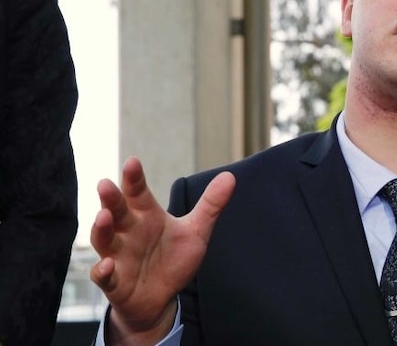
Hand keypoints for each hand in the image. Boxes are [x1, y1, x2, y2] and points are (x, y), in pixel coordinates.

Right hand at [90, 157, 234, 343]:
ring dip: (102, 228)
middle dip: (111, 199)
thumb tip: (230, 176)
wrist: (161, 299)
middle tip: (106, 184)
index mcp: (146, 216)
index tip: (133, 162)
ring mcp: (118, 256)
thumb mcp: (196, 231)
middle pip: (116, 211)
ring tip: (104, 216)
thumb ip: (210, 205)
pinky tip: (107, 265)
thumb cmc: (173, 259)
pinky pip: (104, 276)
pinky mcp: (114, 282)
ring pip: (104, 239)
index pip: (138, 193)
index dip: (134, 179)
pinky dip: (103, 270)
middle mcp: (128, 232)